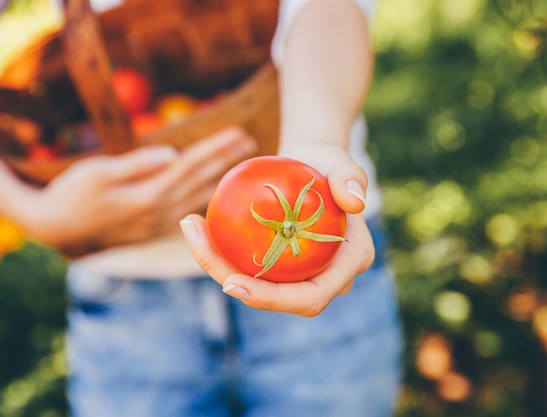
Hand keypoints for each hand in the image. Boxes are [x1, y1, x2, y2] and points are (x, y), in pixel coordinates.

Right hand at [22, 127, 255, 253]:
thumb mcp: (97, 173)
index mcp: (147, 196)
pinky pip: (185, 213)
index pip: (190, 167)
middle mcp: (158, 214)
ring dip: (218, 180)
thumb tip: (172, 153)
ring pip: (196, 199)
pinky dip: (202, 200)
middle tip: (250, 144)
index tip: (240, 133)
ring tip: (238, 165)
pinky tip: (211, 193)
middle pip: (200, 182)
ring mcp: (156, 226)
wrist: (52, 228)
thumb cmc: (70, 193)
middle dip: (225, 161)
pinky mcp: (150, 231)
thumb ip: (136, 164)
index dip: (215, 149)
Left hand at [180, 145, 374, 316]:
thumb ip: (351, 177)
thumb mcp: (341, 161)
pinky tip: (197, 224)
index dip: (270, 299)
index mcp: (348, 264)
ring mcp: (302, 274)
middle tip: (198, 245)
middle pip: (276, 297)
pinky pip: (249, 266)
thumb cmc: (329, 162)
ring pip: (256, 284)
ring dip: (218, 264)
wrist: (312, 165)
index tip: (230, 283)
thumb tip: (355, 202)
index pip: (310, 297)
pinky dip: (221, 251)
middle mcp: (327, 278)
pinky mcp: (280, 265)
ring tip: (191, 228)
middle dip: (232, 282)